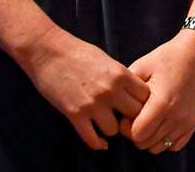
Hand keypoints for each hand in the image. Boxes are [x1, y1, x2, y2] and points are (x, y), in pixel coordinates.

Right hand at [19, 27, 149, 151]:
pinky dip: (96, 143)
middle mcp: (110, 90)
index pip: (146, 96)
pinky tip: (99, 141)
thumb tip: (131, 91)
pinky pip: (91, 138)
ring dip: (111, 129)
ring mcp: (92, 104)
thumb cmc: (78, 51)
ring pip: (113, 130)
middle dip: (131, 117)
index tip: (137, 105)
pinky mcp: (74, 114)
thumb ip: (120, 76)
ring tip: (107, 124)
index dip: (144, 102)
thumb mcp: (107, 60)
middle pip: (135, 114)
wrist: (48, 51)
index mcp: (120, 74)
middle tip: (125, 118)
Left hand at [122, 30, 194, 154]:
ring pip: (158, 147)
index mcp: (161, 103)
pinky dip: (165, 140)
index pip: (136, 134)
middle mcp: (176, 116)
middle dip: (135, 132)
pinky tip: (162, 124)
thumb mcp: (142, 67)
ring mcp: (186, 121)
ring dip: (149, 138)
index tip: (127, 114)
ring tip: (149, 120)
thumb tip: (115, 109)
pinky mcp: (194, 123)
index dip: (126, 127)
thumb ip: (126, 90)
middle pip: (145, 143)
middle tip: (136, 116)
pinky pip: (174, 146)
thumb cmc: (167, 58)